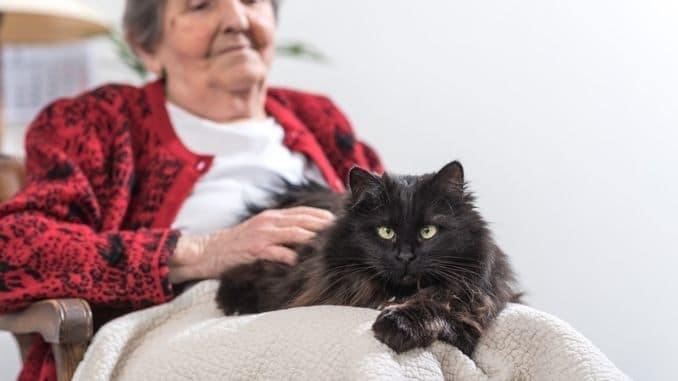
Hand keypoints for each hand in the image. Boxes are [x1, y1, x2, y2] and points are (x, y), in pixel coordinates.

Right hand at [168, 207, 334, 283]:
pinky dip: (292, 256)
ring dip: (313, 237)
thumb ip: (279, 230)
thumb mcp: (259, 231)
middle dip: (323, 225)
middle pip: (303, 220)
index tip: (338, 220)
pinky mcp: (254, 249)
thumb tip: (303, 234)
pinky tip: (303, 261)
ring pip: (294, 233)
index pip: (302, 212)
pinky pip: (277, 252)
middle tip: (340, 231)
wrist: (207, 251)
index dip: (321, 215)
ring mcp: (262, 235)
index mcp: (272, 217)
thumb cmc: (236, 245)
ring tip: (328, 243)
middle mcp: (269, 222)